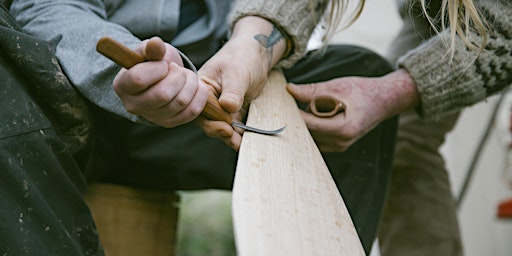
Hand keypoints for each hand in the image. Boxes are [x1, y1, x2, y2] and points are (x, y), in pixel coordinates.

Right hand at [112, 37, 209, 126]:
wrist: (160, 80)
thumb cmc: (152, 63)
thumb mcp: (149, 51)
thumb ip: (152, 48)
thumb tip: (155, 43)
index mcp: (122, 85)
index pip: (139, 79)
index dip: (157, 68)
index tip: (163, 64)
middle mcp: (133, 105)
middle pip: (163, 94)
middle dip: (178, 76)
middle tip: (178, 69)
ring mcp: (152, 117)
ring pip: (180, 102)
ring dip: (190, 83)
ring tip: (186, 76)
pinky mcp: (170, 123)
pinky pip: (192, 112)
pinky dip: (199, 95)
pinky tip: (197, 86)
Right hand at [196, 16, 287, 150]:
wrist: (257, 54)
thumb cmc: (242, 57)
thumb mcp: (237, 73)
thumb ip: (232, 91)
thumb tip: (228, 107)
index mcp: (201, 89)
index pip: (201, 110)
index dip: (212, 123)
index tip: (226, 128)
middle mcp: (208, 100)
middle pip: (210, 123)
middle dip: (222, 133)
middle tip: (235, 139)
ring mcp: (221, 108)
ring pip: (223, 127)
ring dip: (232, 137)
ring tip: (243, 144)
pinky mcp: (234, 112)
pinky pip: (235, 126)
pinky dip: (240, 134)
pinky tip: (248, 139)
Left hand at [287, 69, 418, 151]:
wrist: (385, 100)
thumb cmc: (363, 91)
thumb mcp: (337, 86)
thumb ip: (312, 90)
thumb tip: (289, 89)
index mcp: (343, 129)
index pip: (309, 124)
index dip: (293, 113)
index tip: (281, 104)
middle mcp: (341, 142)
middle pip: (308, 132)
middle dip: (299, 117)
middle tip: (289, 103)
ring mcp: (339, 146)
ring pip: (311, 136)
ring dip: (307, 122)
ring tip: (308, 105)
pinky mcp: (337, 145)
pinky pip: (317, 137)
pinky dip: (313, 126)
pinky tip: (314, 113)